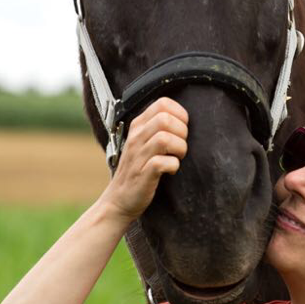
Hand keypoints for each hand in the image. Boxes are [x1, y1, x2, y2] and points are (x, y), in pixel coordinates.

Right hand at [97, 97, 188, 224]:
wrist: (119, 200)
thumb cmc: (138, 169)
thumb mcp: (144, 142)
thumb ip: (158, 128)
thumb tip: (185, 120)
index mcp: (138, 125)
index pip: (163, 103)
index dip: (180, 114)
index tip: (181, 130)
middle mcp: (136, 137)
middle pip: (165, 119)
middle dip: (182, 132)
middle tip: (180, 147)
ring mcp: (138, 155)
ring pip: (165, 138)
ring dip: (180, 148)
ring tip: (177, 157)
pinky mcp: (142, 174)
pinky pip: (162, 163)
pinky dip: (173, 166)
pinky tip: (171, 171)